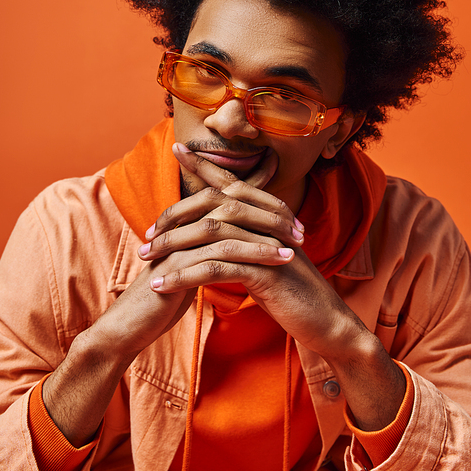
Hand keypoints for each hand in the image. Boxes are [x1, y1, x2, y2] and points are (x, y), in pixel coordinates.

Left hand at [141, 144, 356, 353]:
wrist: (325, 322)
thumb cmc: (292, 292)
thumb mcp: (265, 259)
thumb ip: (243, 241)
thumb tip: (210, 234)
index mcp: (267, 215)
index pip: (231, 182)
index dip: (205, 163)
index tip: (178, 148)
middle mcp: (268, 222)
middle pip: (212, 203)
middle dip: (173, 217)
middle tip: (144, 236)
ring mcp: (267, 244)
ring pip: (209, 234)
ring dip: (171, 247)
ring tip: (145, 261)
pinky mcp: (265, 272)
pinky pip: (216, 269)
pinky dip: (184, 277)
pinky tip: (163, 286)